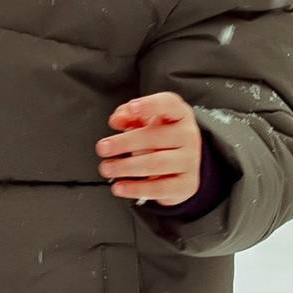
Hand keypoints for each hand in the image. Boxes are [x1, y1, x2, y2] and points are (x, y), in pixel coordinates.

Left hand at [96, 93, 202, 210]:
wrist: (184, 165)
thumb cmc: (162, 137)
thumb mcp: (147, 120)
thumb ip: (129, 115)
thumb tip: (117, 120)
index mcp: (179, 114)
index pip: (168, 104)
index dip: (150, 105)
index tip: (132, 108)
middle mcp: (187, 136)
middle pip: (156, 137)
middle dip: (125, 143)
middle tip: (103, 147)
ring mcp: (189, 161)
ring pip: (156, 163)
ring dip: (126, 167)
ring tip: (107, 168)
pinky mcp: (186, 184)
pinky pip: (159, 188)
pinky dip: (136, 189)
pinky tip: (120, 187)